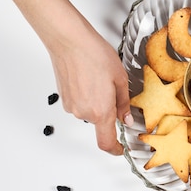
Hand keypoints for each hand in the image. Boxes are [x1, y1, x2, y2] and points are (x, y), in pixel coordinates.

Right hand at [47, 26, 132, 154]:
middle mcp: (83, 112)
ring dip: (97, 100)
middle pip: (100, 121)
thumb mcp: (120, 79)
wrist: (69, 40)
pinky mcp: (63, 97)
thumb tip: (126, 119)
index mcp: (101, 111)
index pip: (106, 141)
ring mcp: (71, 105)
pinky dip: (87, 94)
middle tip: (112, 87)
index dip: (114, 149)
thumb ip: (124, 104)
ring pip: (89, 111)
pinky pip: (80, 102)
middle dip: (109, 110)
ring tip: (99, 77)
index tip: (120, 149)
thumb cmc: (94, 55)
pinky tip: (89, 77)